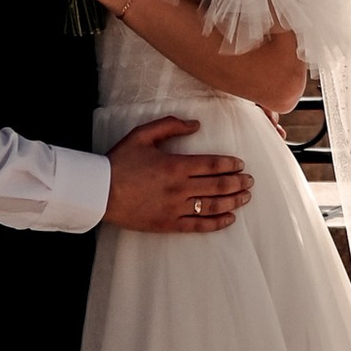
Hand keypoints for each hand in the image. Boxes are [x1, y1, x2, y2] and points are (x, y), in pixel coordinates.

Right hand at [104, 115, 252, 234]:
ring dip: (233, 201)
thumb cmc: (120, 161)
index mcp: (175, 165)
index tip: (240, 164)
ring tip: (245, 197)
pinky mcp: (168, 224)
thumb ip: (170, 125)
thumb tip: (196, 125)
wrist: (99, 192)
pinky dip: (216, 223)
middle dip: (238, 182)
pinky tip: (229, 219)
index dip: (230, 164)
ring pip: (212, 206)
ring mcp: (175, 208)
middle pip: (218, 185)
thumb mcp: (142, 135)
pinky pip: (198, 226)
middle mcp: (179, 188)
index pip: (213, 164)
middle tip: (250, 180)